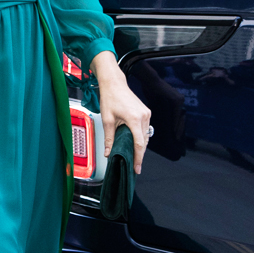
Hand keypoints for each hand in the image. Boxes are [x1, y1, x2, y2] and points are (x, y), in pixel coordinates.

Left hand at [91, 50, 151, 174]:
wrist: (114, 84)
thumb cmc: (110, 98)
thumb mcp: (107, 120)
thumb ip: (108, 138)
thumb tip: (108, 153)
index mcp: (134, 119)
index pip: (139, 144)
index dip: (138, 158)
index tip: (137, 168)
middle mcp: (144, 116)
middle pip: (144, 141)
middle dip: (139, 154)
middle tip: (133, 165)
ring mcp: (146, 113)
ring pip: (145, 135)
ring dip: (140, 145)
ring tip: (133, 155)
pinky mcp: (146, 112)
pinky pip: (145, 129)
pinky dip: (140, 136)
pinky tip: (134, 142)